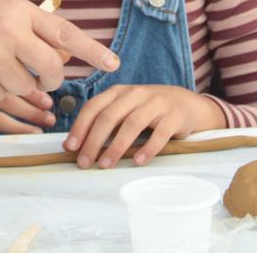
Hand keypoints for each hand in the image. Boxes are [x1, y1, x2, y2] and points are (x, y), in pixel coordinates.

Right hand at [0, 0, 119, 101]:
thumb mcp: (2, 6)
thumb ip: (32, 26)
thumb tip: (64, 52)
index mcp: (18, 9)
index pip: (64, 31)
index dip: (91, 50)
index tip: (112, 62)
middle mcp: (8, 32)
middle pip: (51, 68)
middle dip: (53, 79)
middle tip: (47, 81)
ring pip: (26, 85)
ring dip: (19, 84)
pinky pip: (1, 95)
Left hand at [63, 84, 226, 168]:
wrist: (186, 103)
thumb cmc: (148, 110)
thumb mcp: (125, 109)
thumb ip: (105, 122)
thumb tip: (75, 145)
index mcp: (118, 92)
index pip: (93, 107)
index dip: (80, 127)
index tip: (70, 148)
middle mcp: (134, 94)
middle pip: (109, 116)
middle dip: (94, 141)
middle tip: (84, 162)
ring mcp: (156, 103)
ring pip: (132, 124)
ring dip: (117, 146)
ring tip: (106, 165)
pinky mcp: (175, 115)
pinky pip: (160, 133)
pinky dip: (148, 148)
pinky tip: (138, 161)